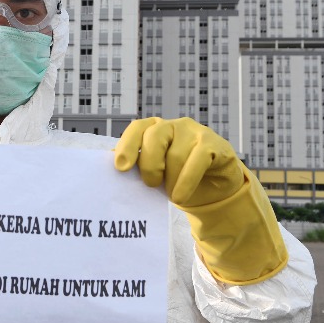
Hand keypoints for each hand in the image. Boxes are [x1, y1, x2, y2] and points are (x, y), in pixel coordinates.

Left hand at [114, 116, 244, 207]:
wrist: (214, 188)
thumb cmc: (177, 178)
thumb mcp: (155, 173)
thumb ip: (136, 167)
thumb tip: (109, 168)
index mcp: (154, 129)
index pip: (137, 128)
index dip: (127, 145)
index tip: (121, 168)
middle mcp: (174, 126)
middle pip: (154, 137)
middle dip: (149, 165)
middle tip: (151, 184)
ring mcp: (195, 132)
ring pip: (176, 154)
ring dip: (171, 181)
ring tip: (173, 194)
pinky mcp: (213, 144)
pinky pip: (197, 160)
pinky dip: (186, 181)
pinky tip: (180, 197)